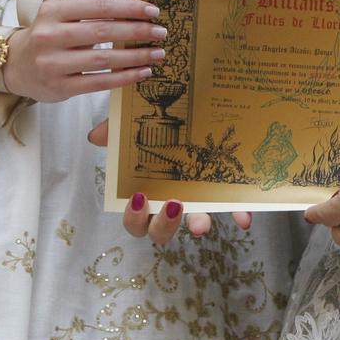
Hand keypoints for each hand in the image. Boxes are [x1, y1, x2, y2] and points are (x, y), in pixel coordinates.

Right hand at [0, 0, 165, 102]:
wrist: (12, 64)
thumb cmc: (45, 35)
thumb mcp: (58, 16)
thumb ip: (89, 13)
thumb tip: (133, 9)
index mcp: (53, 11)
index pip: (98, 6)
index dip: (128, 7)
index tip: (153, 10)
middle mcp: (50, 36)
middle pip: (102, 32)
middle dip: (137, 31)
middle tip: (161, 32)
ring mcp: (53, 64)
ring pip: (103, 59)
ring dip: (135, 56)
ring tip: (157, 53)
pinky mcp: (59, 87)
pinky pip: (98, 82)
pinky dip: (123, 77)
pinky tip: (142, 72)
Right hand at [85, 120, 252, 242]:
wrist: (195, 108)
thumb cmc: (156, 129)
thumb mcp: (135, 125)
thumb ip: (116, 130)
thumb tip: (96, 135)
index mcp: (147, 194)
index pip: (135, 219)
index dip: (134, 217)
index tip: (139, 198)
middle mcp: (170, 204)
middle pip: (159, 232)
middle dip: (164, 225)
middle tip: (173, 204)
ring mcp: (198, 201)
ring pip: (194, 224)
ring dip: (196, 224)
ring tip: (201, 223)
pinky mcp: (224, 195)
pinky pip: (231, 211)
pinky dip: (238, 215)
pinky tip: (244, 218)